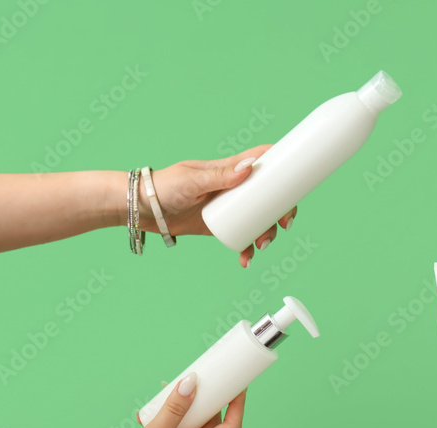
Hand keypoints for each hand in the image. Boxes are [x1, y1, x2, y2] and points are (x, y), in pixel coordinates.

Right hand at [96, 372, 244, 427]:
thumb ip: (173, 410)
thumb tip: (191, 383)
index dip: (237, 406)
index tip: (237, 386)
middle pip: (210, 426)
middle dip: (204, 403)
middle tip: (195, 382)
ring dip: (182, 411)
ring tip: (165, 392)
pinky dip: (167, 423)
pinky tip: (148, 414)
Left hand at [138, 146, 297, 267]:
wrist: (140, 208)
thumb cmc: (163, 186)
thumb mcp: (193, 180)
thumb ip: (220, 175)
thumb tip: (250, 168)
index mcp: (231, 169)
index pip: (263, 160)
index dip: (283, 167)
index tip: (296, 181)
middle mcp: (234, 187)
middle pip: (270, 195)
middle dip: (282, 211)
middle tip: (283, 225)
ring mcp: (229, 207)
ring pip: (260, 218)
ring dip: (267, 233)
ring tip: (261, 245)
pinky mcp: (221, 226)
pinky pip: (242, 236)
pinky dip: (247, 248)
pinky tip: (245, 258)